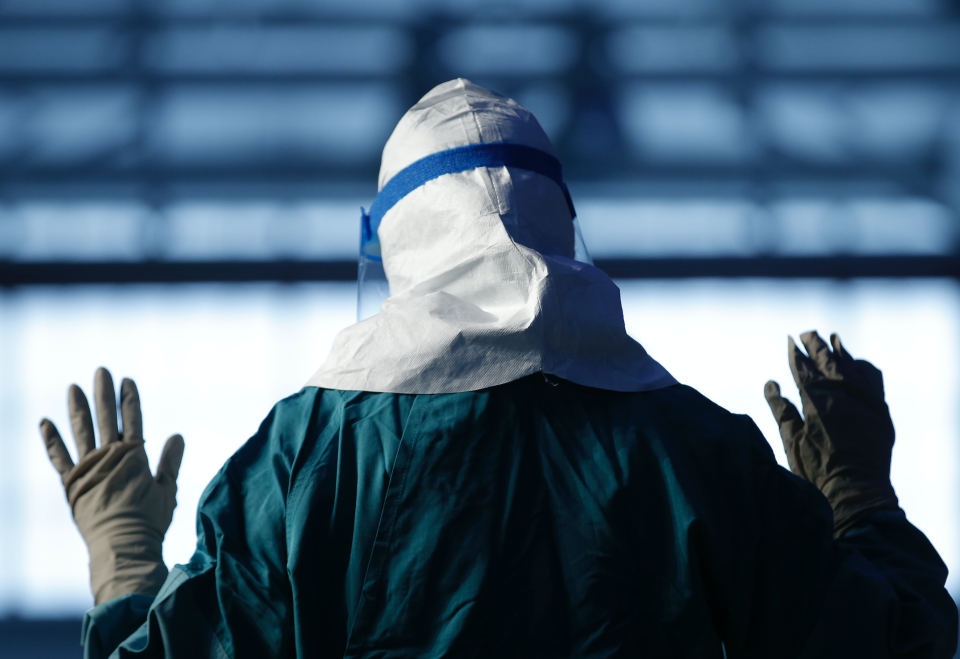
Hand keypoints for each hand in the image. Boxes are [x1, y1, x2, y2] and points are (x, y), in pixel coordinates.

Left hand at [39, 367, 183, 603]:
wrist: (121, 545)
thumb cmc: (149, 521)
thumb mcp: (167, 490)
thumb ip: (170, 462)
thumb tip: (177, 435)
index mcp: (134, 456)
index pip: (133, 419)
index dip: (130, 399)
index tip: (127, 380)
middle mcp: (110, 457)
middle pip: (106, 418)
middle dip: (104, 393)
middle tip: (101, 371)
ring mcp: (88, 468)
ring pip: (81, 430)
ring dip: (78, 407)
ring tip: (74, 388)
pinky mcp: (71, 483)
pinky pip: (58, 457)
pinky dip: (51, 439)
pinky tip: (45, 422)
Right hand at [764, 331, 897, 536]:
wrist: (856, 491)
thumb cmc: (817, 470)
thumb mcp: (791, 440)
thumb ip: (781, 409)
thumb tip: (771, 383)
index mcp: (817, 401)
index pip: (803, 368)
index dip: (794, 353)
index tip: (789, 340)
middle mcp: (843, 394)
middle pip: (828, 359)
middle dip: (816, 345)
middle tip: (807, 334)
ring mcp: (865, 400)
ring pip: (852, 364)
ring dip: (840, 350)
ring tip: (832, 338)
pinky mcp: (879, 409)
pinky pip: (873, 378)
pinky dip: (863, 367)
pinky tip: (856, 363)